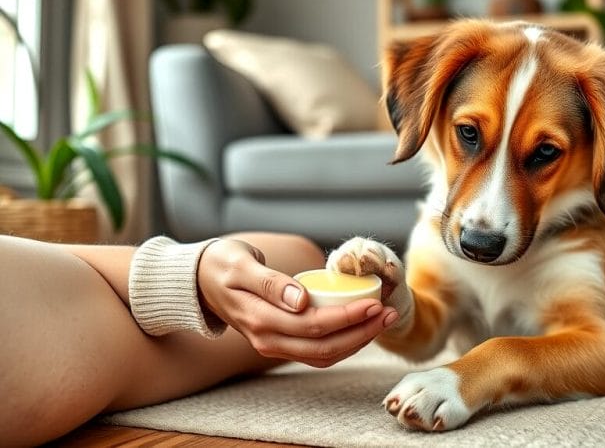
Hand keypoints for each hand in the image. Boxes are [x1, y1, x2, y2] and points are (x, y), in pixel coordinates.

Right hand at [196, 238, 397, 366]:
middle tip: (389, 313)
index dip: (348, 318)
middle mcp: (267, 339)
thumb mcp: (240, 264)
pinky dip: (342, 344)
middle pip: (324, 347)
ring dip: (356, 341)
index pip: (313, 326)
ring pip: (323, 356)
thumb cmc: (222, 264)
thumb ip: (270, 282)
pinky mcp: (279, 342)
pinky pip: (316, 353)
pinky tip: (361, 328)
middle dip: (361, 333)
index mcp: (259, 319)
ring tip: (383, 321)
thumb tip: (301, 300)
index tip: (373, 304)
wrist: (199, 281)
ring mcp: (272, 344)